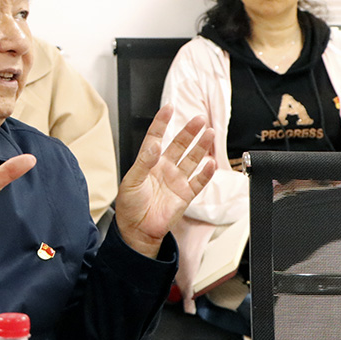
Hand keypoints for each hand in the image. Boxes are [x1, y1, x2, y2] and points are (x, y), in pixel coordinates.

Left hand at [114, 104, 214, 257]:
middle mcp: (164, 168)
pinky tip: (211, 163)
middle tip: (199, 119)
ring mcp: (176, 181)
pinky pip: (198, 181)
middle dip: (189, 131)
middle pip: (179, 145)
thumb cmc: (129, 207)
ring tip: (209, 133)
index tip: (168, 108)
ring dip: (201, 147)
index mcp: (149, 162)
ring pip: (192, 159)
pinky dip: (206, 173)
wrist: (138, 231)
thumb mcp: (131, 182)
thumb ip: (144, 163)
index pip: (156, 137)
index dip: (162, 122)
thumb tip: (153, 147)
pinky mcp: (185, 195)